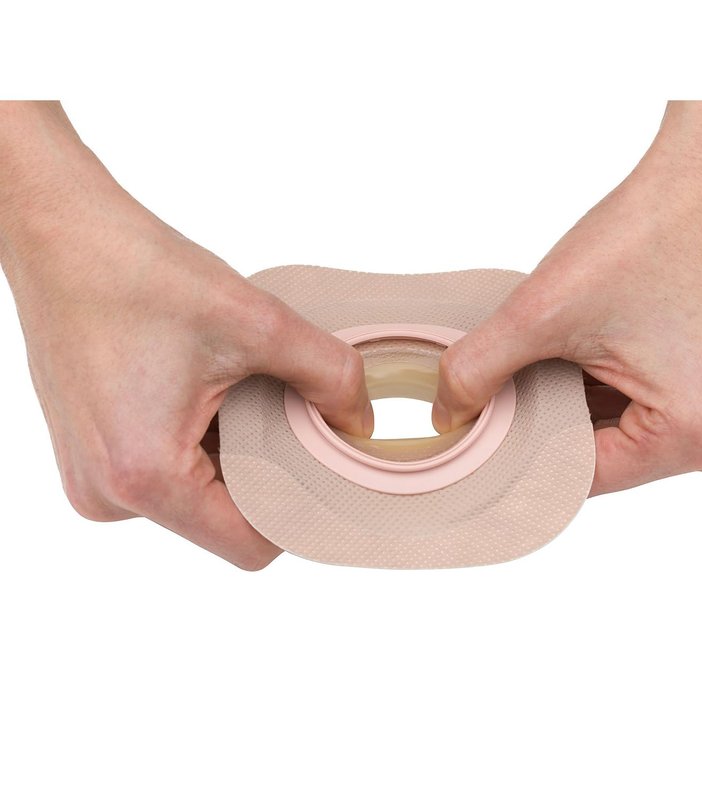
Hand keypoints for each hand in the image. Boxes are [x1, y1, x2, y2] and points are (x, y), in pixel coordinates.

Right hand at [0, 102, 372, 568]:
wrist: (59, 235)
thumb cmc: (136, 272)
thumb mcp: (256, 322)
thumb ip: (328, 375)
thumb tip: (360, 421)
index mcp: (146, 477)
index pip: (250, 546)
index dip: (298, 514)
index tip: (323, 470)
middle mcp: (109, 494)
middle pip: (224, 521)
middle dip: (267, 476)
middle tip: (287, 417)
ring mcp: (93, 479)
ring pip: (196, 498)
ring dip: (232, 457)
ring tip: (235, 395)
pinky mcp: (91, 457)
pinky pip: (165, 474)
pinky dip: (198, 445)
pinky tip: (206, 395)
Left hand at [432, 101, 701, 494]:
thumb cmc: (646, 235)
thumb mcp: (541, 313)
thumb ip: (478, 371)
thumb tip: (447, 415)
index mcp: (695, 435)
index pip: (578, 476)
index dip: (520, 452)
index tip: (480, 433)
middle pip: (600, 459)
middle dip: (547, 426)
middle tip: (508, 387)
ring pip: (615, 436)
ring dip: (573, 405)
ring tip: (556, 356)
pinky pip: (640, 413)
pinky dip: (600, 390)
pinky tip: (583, 353)